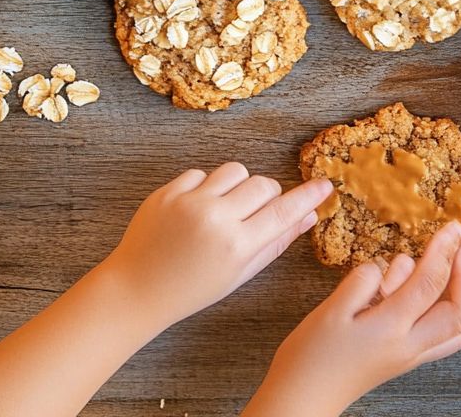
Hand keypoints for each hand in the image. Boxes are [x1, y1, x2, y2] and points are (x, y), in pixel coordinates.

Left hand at [100, 162, 333, 327]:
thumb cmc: (192, 288)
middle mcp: (215, 219)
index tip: (324, 185)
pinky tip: (196, 209)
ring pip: (235, 171)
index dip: (307, 196)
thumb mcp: (240, 273)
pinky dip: (205, 187)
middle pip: (263, 185)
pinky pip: (201, 173)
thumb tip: (309, 215)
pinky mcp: (167, 192)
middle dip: (267, 195)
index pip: (283, 212)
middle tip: (254, 213)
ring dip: (237, 186)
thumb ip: (276, 242)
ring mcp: (189, 203)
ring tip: (223, 208)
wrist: (136, 289)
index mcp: (236, 245)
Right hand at [242, 221, 460, 416]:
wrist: (300, 401)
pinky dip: (452, 308)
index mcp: (389, 330)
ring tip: (458, 262)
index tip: (452, 227)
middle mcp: (409, 346)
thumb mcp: (330, 311)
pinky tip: (438, 287)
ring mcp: (411, 356)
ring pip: (458, 329)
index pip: (430, 284)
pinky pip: (444, 335)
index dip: (445, 250)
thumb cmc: (309, 359)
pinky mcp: (406, 358)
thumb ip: (362, 282)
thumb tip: (388, 266)